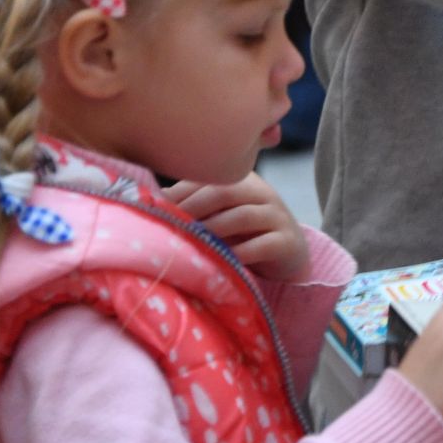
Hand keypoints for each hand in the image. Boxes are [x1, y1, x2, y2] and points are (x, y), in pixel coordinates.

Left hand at [166, 175, 311, 282]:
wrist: (289, 257)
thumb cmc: (244, 237)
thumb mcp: (221, 218)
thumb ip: (195, 207)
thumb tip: (153, 202)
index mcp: (243, 181)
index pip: (208, 179)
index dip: (181, 193)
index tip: (156, 210)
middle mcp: (262, 193)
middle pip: (225, 191)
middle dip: (193, 208)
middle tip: (170, 226)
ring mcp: (277, 216)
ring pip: (243, 216)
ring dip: (214, 230)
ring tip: (191, 243)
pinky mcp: (288, 242)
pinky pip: (263, 245)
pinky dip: (240, 253)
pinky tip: (222, 262)